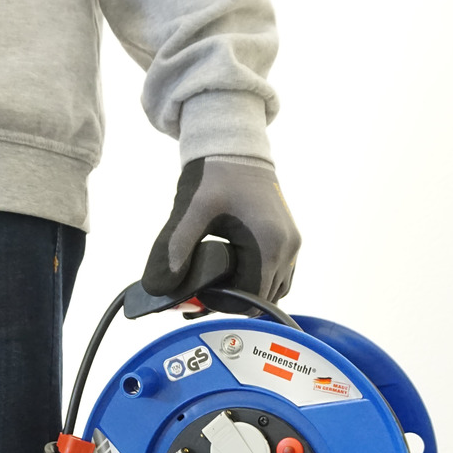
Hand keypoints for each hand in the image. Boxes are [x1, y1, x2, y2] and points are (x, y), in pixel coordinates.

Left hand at [142, 156, 300, 304]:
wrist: (235, 146)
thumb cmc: (214, 175)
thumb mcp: (190, 211)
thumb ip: (173, 249)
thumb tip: (160, 288)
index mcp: (268, 245)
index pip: (250, 299)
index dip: (223, 305)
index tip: (198, 295)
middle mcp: (287, 248)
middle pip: (263, 300)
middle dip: (232, 302)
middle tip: (202, 293)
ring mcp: (292, 244)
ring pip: (274, 290)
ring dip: (247, 293)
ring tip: (217, 285)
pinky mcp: (289, 239)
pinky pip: (278, 275)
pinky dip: (257, 281)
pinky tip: (232, 274)